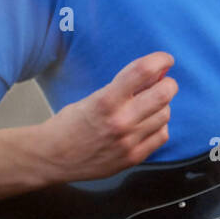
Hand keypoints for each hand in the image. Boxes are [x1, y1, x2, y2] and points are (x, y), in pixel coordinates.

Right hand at [43, 52, 176, 181]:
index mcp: (106, 101)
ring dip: (161, 106)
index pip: (143, 71)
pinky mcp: (133, 157)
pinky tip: (146, 124)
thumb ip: (123, 87)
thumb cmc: (69, 125)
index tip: (165, 60)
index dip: (160, 60)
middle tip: (162, 83)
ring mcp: (129, 142)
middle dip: (167, 84)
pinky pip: (162, 135)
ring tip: (147, 106)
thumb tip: (155, 74)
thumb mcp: (93, 97)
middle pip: (164, 94)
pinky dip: (159, 126)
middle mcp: (120, 121)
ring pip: (166, 114)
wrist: (52, 158)